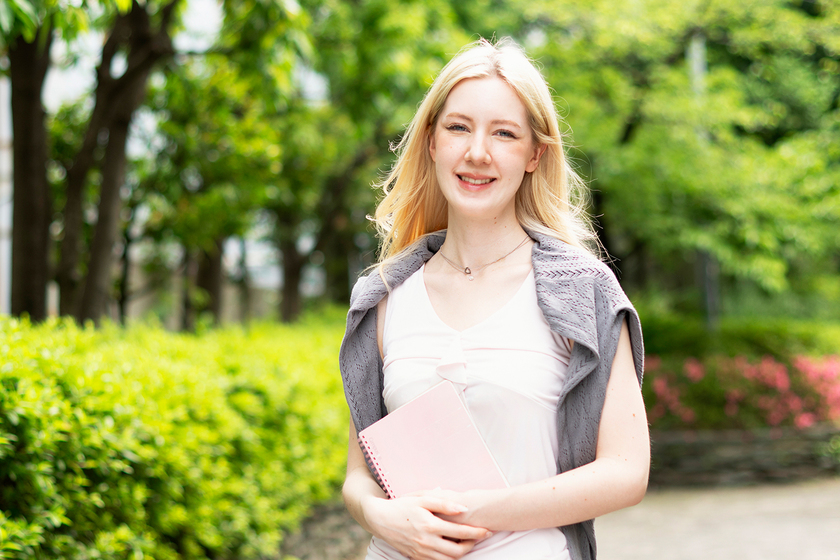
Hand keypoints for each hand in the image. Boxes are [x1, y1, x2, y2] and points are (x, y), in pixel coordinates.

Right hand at [362, 494, 492, 559]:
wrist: (380, 519)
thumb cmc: (402, 505)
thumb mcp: (422, 499)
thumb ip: (444, 503)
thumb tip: (464, 508)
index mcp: (429, 525)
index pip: (460, 532)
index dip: (476, 532)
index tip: (487, 530)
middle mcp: (426, 542)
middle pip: (458, 551)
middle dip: (473, 545)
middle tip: (481, 536)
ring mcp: (421, 552)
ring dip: (462, 553)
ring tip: (469, 542)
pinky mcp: (416, 558)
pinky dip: (449, 558)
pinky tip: (453, 548)